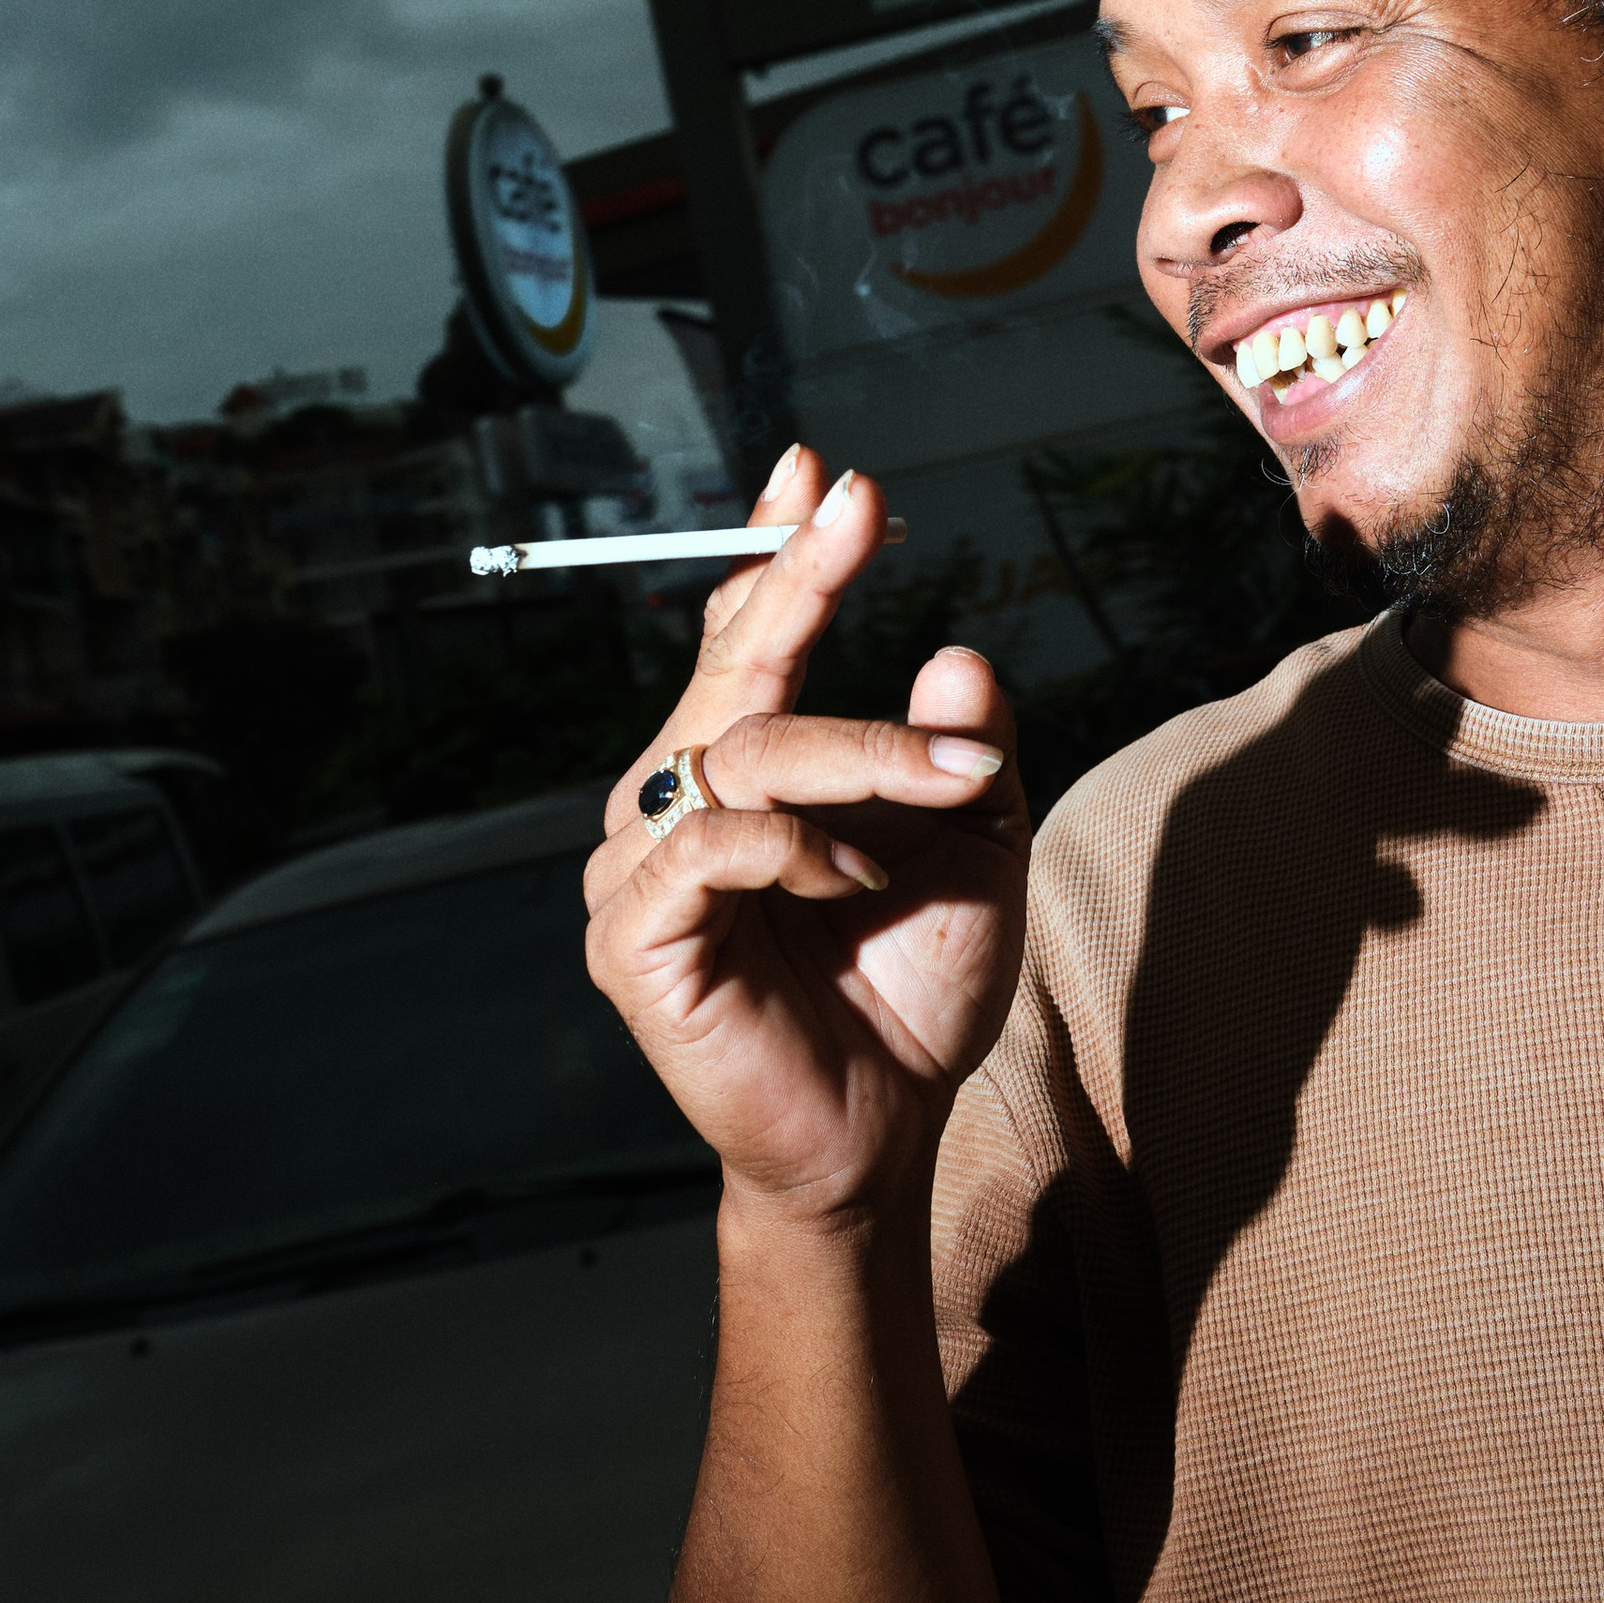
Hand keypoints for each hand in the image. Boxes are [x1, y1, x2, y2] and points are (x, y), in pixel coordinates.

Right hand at [583, 449, 1028, 1224]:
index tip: (819, 471)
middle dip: (803, 582)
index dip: (771, 551)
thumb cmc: (911, 986)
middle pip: (733, 666)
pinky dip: (799, 848)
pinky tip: (856, 879)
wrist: (883, 1131)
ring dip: (858, 755)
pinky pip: (711, 843)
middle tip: (863, 512)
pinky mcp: (631, 936)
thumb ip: (962, 752)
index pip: (738, 635)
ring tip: (946, 795)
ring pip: (741, 749)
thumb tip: (958, 654)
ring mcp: (637, 866)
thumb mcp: (971, 848)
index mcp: (739, 768)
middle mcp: (671, 798)